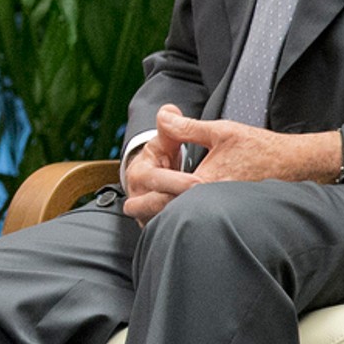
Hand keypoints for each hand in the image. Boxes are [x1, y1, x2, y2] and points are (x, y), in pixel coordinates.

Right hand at [121, 105, 200, 222]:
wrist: (154, 177)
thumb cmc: (162, 155)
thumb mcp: (165, 139)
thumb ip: (172, 126)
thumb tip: (170, 110)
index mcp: (138, 173)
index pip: (156, 180)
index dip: (179, 181)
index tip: (202, 181)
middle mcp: (136, 196)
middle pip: (154, 206)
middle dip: (178, 203)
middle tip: (205, 200)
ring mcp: (144, 214)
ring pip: (160, 222)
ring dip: (181, 218)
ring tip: (207, 213)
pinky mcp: (154, 226)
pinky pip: (167, 232)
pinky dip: (182, 229)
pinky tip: (203, 224)